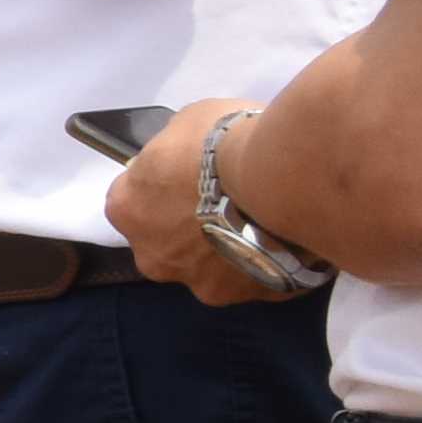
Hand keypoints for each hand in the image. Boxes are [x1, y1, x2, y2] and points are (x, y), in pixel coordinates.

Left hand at [111, 100, 283, 301]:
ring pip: (214, 267)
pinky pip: (261, 277)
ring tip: (269, 222)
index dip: (162, 187)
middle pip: (168, 243)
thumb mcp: (185, 126)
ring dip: (233, 248)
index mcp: (127, 210)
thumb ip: (173, 152)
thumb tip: (181, 160)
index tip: (188, 176)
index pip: (133, 200)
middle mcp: (154, 257)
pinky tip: (294, 239)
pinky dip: (274, 261)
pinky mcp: (253, 296)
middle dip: (193, 227)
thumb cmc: (222, 143)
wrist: (282, 179)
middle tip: (229, 202)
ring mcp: (203, 283)